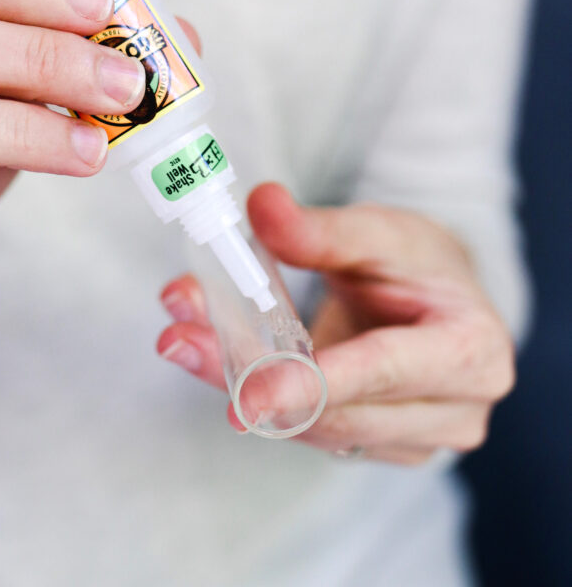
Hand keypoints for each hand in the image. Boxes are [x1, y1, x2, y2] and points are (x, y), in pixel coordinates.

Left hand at [157, 183, 515, 463]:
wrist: (442, 296)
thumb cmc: (420, 262)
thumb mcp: (379, 231)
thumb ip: (322, 229)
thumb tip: (262, 205)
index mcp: (472, 352)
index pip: (384, 372)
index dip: (311, 384)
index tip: (248, 395)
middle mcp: (454, 412)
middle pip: (337, 411)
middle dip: (251, 380)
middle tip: (180, 340)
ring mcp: (416, 441)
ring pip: (314, 428)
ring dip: (241, 386)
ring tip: (182, 338)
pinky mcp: (377, 447)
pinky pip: (310, 430)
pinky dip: (260, 394)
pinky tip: (212, 356)